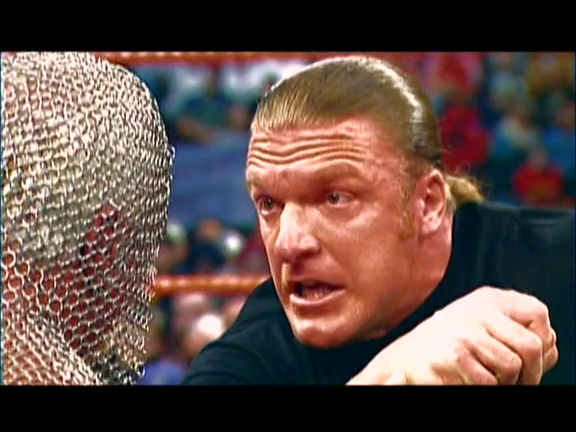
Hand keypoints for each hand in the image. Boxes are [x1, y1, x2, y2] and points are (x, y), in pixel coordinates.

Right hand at [350, 287, 557, 384]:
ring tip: (483, 379)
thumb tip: (549, 344)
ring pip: (511, 367)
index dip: (542, 341)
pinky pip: (488, 382)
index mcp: (487, 299)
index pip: (538, 313)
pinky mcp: (453, 355)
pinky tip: (465, 380)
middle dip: (529, 373)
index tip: (530, 360)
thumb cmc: (444, 346)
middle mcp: (477, 310)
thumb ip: (511, 329)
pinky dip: (482, 388)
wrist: (401, 360)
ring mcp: (464, 331)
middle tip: (514, 383)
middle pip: (530, 346)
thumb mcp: (479, 326)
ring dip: (503, 384)